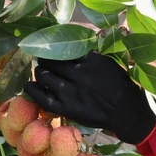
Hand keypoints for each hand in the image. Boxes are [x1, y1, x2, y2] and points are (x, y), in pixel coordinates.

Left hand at [23, 52, 155, 144]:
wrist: (126, 111)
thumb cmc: (121, 85)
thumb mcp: (109, 62)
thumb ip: (90, 55)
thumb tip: (74, 45)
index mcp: (89, 59)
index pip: (63, 48)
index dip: (54, 49)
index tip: (51, 50)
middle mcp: (78, 73)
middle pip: (50, 61)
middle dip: (44, 60)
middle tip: (43, 61)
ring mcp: (71, 91)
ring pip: (44, 76)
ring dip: (40, 72)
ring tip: (41, 73)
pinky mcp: (67, 107)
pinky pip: (42, 97)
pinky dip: (33, 90)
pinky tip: (29, 86)